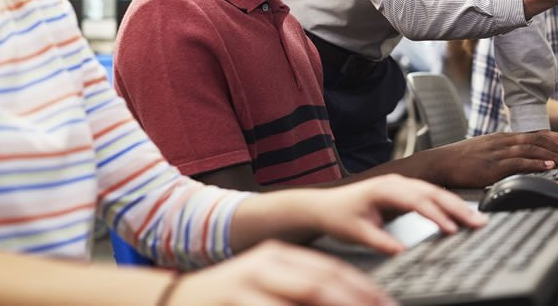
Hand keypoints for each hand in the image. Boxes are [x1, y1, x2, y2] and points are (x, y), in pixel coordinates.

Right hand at [171, 240, 394, 305]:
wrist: (172, 300)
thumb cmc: (228, 299)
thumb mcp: (265, 285)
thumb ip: (300, 290)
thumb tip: (348, 298)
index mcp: (277, 256)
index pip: (330, 269)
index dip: (362, 288)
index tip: (385, 303)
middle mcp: (264, 265)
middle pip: (321, 282)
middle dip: (356, 300)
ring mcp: (246, 284)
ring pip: (304, 295)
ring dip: (336, 305)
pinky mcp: (234, 302)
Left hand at [311, 175, 486, 254]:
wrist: (325, 205)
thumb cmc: (339, 215)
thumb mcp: (357, 232)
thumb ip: (379, 241)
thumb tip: (401, 252)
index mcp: (385, 188)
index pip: (417, 200)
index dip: (436, 215)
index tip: (451, 230)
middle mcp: (397, 182)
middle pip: (433, 192)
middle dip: (457, 207)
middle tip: (478, 222)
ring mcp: (402, 184)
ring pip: (436, 191)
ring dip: (457, 205)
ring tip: (477, 220)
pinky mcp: (405, 191)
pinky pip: (431, 195)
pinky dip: (448, 205)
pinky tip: (461, 215)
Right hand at [426, 131, 557, 187]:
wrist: (441, 162)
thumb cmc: (466, 160)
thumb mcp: (493, 152)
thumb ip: (514, 155)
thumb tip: (538, 161)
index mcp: (511, 137)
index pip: (547, 135)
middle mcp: (509, 140)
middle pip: (547, 137)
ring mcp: (501, 150)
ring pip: (535, 147)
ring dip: (557, 152)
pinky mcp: (494, 164)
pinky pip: (519, 161)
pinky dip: (536, 162)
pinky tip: (549, 164)